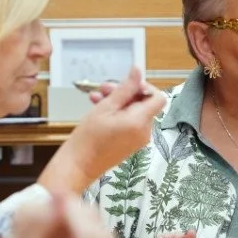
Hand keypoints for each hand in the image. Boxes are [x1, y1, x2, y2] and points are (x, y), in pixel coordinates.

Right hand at [39, 67, 165, 194]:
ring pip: (134, 112)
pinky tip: (98, 109)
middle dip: (125, 93)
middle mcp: (144, 131)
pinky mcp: (130, 143)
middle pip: (144, 103)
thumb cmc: (89, 138)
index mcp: (141, 122)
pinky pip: (129, 123)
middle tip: (103, 88)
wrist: (79, 166)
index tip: (126, 84)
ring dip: (117, 102)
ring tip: (96, 97)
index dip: (144, 87)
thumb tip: (138, 71)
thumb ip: (125, 89)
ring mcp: (138, 139)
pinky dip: (117, 114)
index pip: (158, 97)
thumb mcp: (106, 107)